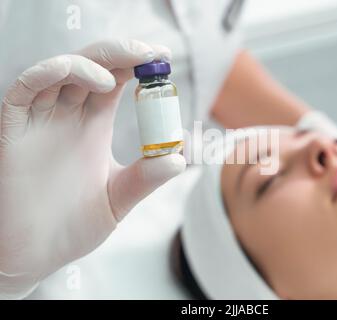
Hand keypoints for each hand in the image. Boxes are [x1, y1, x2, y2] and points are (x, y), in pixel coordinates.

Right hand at [0, 39, 185, 297]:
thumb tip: (180, 158)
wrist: (33, 256)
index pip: (115, 80)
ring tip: (116, 77)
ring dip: (90, 61)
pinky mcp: (14, 130)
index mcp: (93, 125)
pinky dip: (51, 73)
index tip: (164, 58)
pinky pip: (25, 88)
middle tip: (150, 52)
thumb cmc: (72, 228)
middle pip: (93, 66)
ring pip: (60, 69)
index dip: (137, 64)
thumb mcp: (117, 199)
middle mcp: (67, 116)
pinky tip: (86, 80)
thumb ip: (145, 178)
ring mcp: (40, 120)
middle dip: (120, 53)